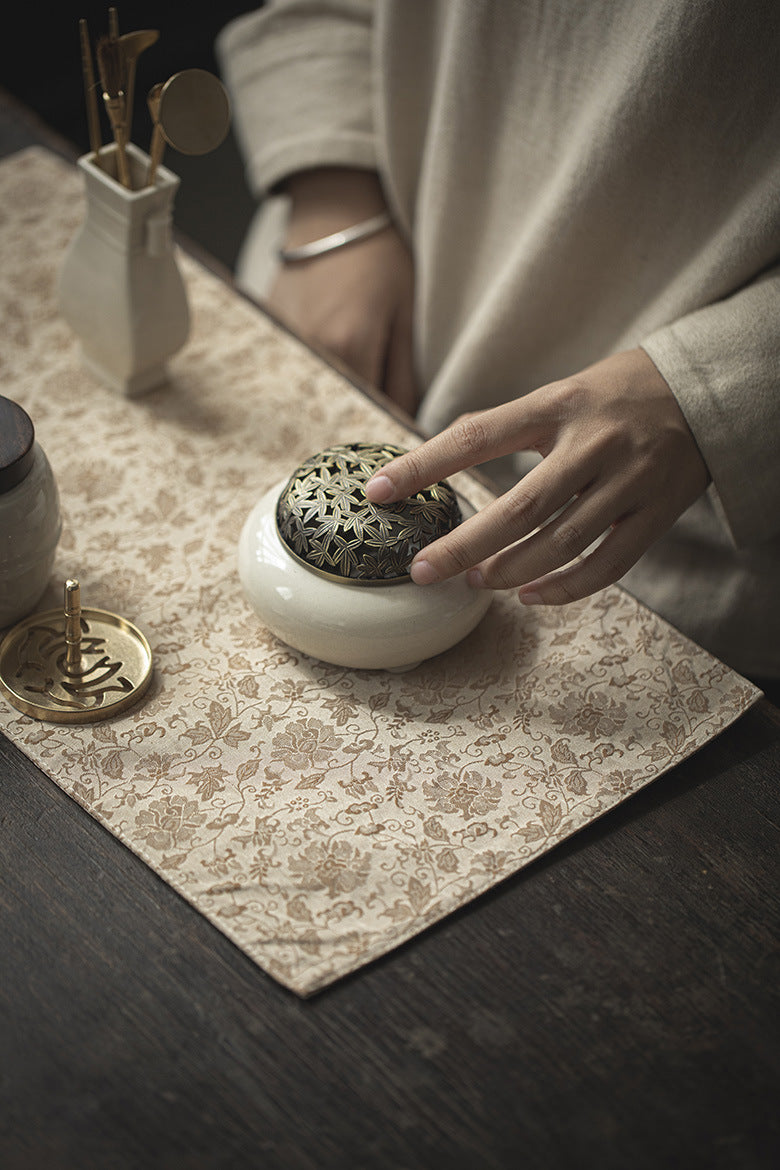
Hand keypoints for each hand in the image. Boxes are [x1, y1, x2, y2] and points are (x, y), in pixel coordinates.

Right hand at [267, 168, 417, 414]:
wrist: (334, 210)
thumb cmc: (381, 256)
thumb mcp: (406, 315)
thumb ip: (405, 378)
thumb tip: (408, 427)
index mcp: (350, 348)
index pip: (372, 414)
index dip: (388, 424)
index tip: (400, 435)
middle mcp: (312, 352)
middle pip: (340, 408)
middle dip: (361, 415)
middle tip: (380, 408)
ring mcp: (286, 344)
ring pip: (318, 393)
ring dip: (337, 397)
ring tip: (356, 380)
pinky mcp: (271, 334)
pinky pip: (297, 372)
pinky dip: (316, 375)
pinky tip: (329, 359)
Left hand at [365, 348, 710, 603]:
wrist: (705, 388)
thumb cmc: (615, 394)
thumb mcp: (561, 392)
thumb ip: (510, 428)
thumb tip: (435, 466)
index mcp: (558, 404)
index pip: (477, 436)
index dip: (423, 466)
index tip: (376, 492)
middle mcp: (593, 442)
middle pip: (520, 507)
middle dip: (465, 545)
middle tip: (423, 571)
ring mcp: (629, 481)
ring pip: (562, 543)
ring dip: (510, 570)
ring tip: (473, 582)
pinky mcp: (657, 513)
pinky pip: (607, 565)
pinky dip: (565, 589)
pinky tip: (529, 595)